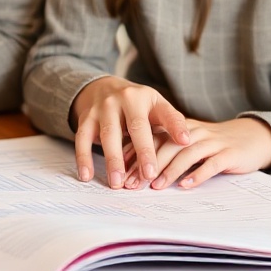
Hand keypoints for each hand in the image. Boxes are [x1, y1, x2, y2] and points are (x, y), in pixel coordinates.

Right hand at [71, 77, 197, 188]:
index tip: (186, 142)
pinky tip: (87, 176)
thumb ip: (171, 122)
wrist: (100, 87)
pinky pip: (82, 139)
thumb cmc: (135, 104)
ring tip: (117, 183)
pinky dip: (83, 158)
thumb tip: (187, 142)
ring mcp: (103, 108)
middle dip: (143, 151)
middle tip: (149, 175)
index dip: (175, 127)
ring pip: (108, 134)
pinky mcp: (86, 118)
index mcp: (146, 97)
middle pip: (135, 127)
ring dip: (113, 160)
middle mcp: (125, 99)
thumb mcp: (154, 106)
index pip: (164, 113)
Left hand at [145, 115, 270, 191]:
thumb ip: (167, 150)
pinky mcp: (229, 154)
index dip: (136, 154)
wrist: (251, 137)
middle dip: (147, 166)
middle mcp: (194, 132)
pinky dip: (197, 174)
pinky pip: (211, 164)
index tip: (121, 171)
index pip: (153, 138)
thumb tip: (135, 167)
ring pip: (186, 154)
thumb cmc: (213, 144)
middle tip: (133, 184)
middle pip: (166, 146)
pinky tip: (186, 185)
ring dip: (169, 171)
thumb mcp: (188, 144)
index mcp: (180, 128)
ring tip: (156, 186)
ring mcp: (212, 142)